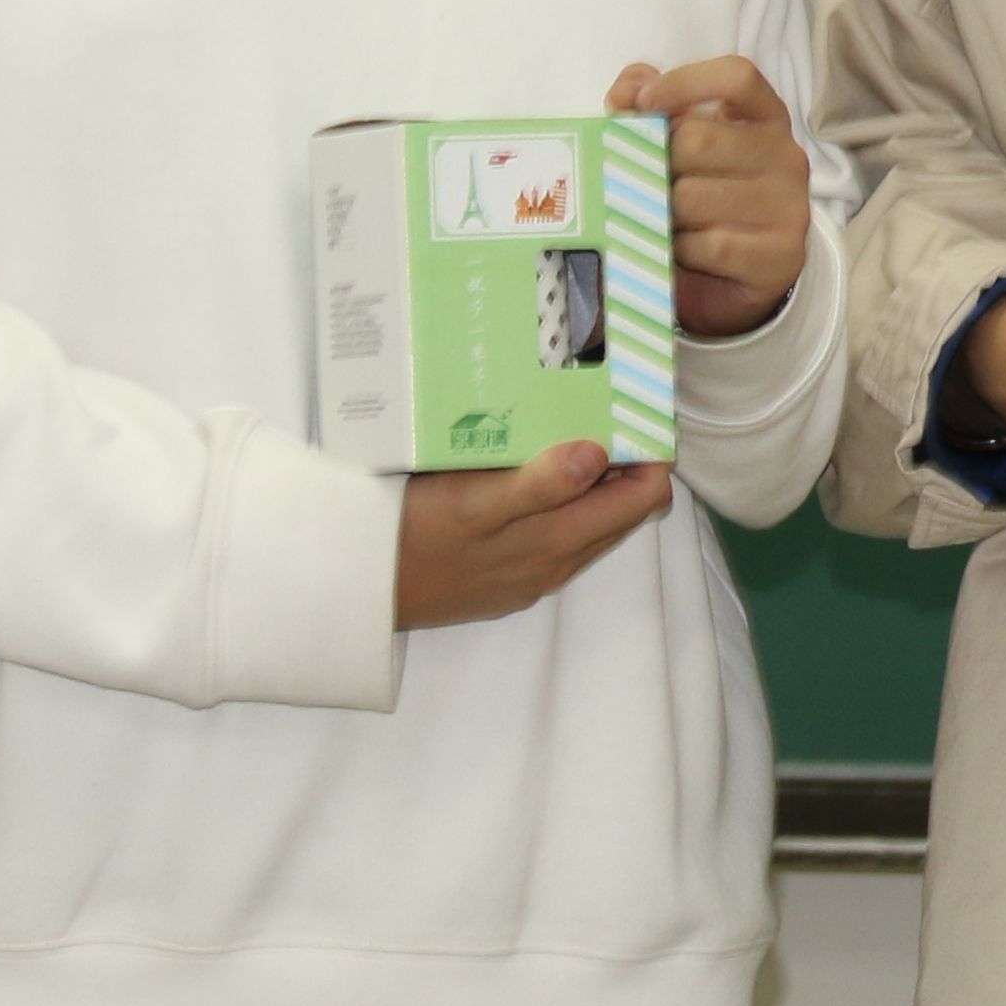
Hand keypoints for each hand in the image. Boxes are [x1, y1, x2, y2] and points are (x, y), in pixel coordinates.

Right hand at [395, 437, 675, 628]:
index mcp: (559, 540)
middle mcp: (557, 564)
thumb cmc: (411, 535)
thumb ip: (539, 485)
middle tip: (599, 413)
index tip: (628, 413)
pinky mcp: (508, 581)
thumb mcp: (472, 504)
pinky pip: (558, 537)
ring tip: (565, 435)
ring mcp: (533, 575)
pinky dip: (561, 505)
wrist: (358, 592)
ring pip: (591, 525)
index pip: (643, 498)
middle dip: (623, 464)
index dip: (646, 454)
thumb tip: (597, 456)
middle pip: (624, 511)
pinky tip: (528, 475)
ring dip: (592, 484)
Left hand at [615, 56, 810, 336]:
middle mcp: (787, 156)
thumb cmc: (700, 201)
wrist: (735, 282)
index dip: (685, 82)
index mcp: (766, 119)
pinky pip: (706, 245)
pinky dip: (680, 251)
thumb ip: (647, 110)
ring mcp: (790, 207)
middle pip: (699, 139)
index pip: (738, 77)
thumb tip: (625, 92)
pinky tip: (683, 252)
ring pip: (692, 197)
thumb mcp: (676, 148)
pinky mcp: (782, 255)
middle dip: (657, 165)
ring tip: (665, 222)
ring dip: (662, 213)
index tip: (642, 103)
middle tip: (648, 185)